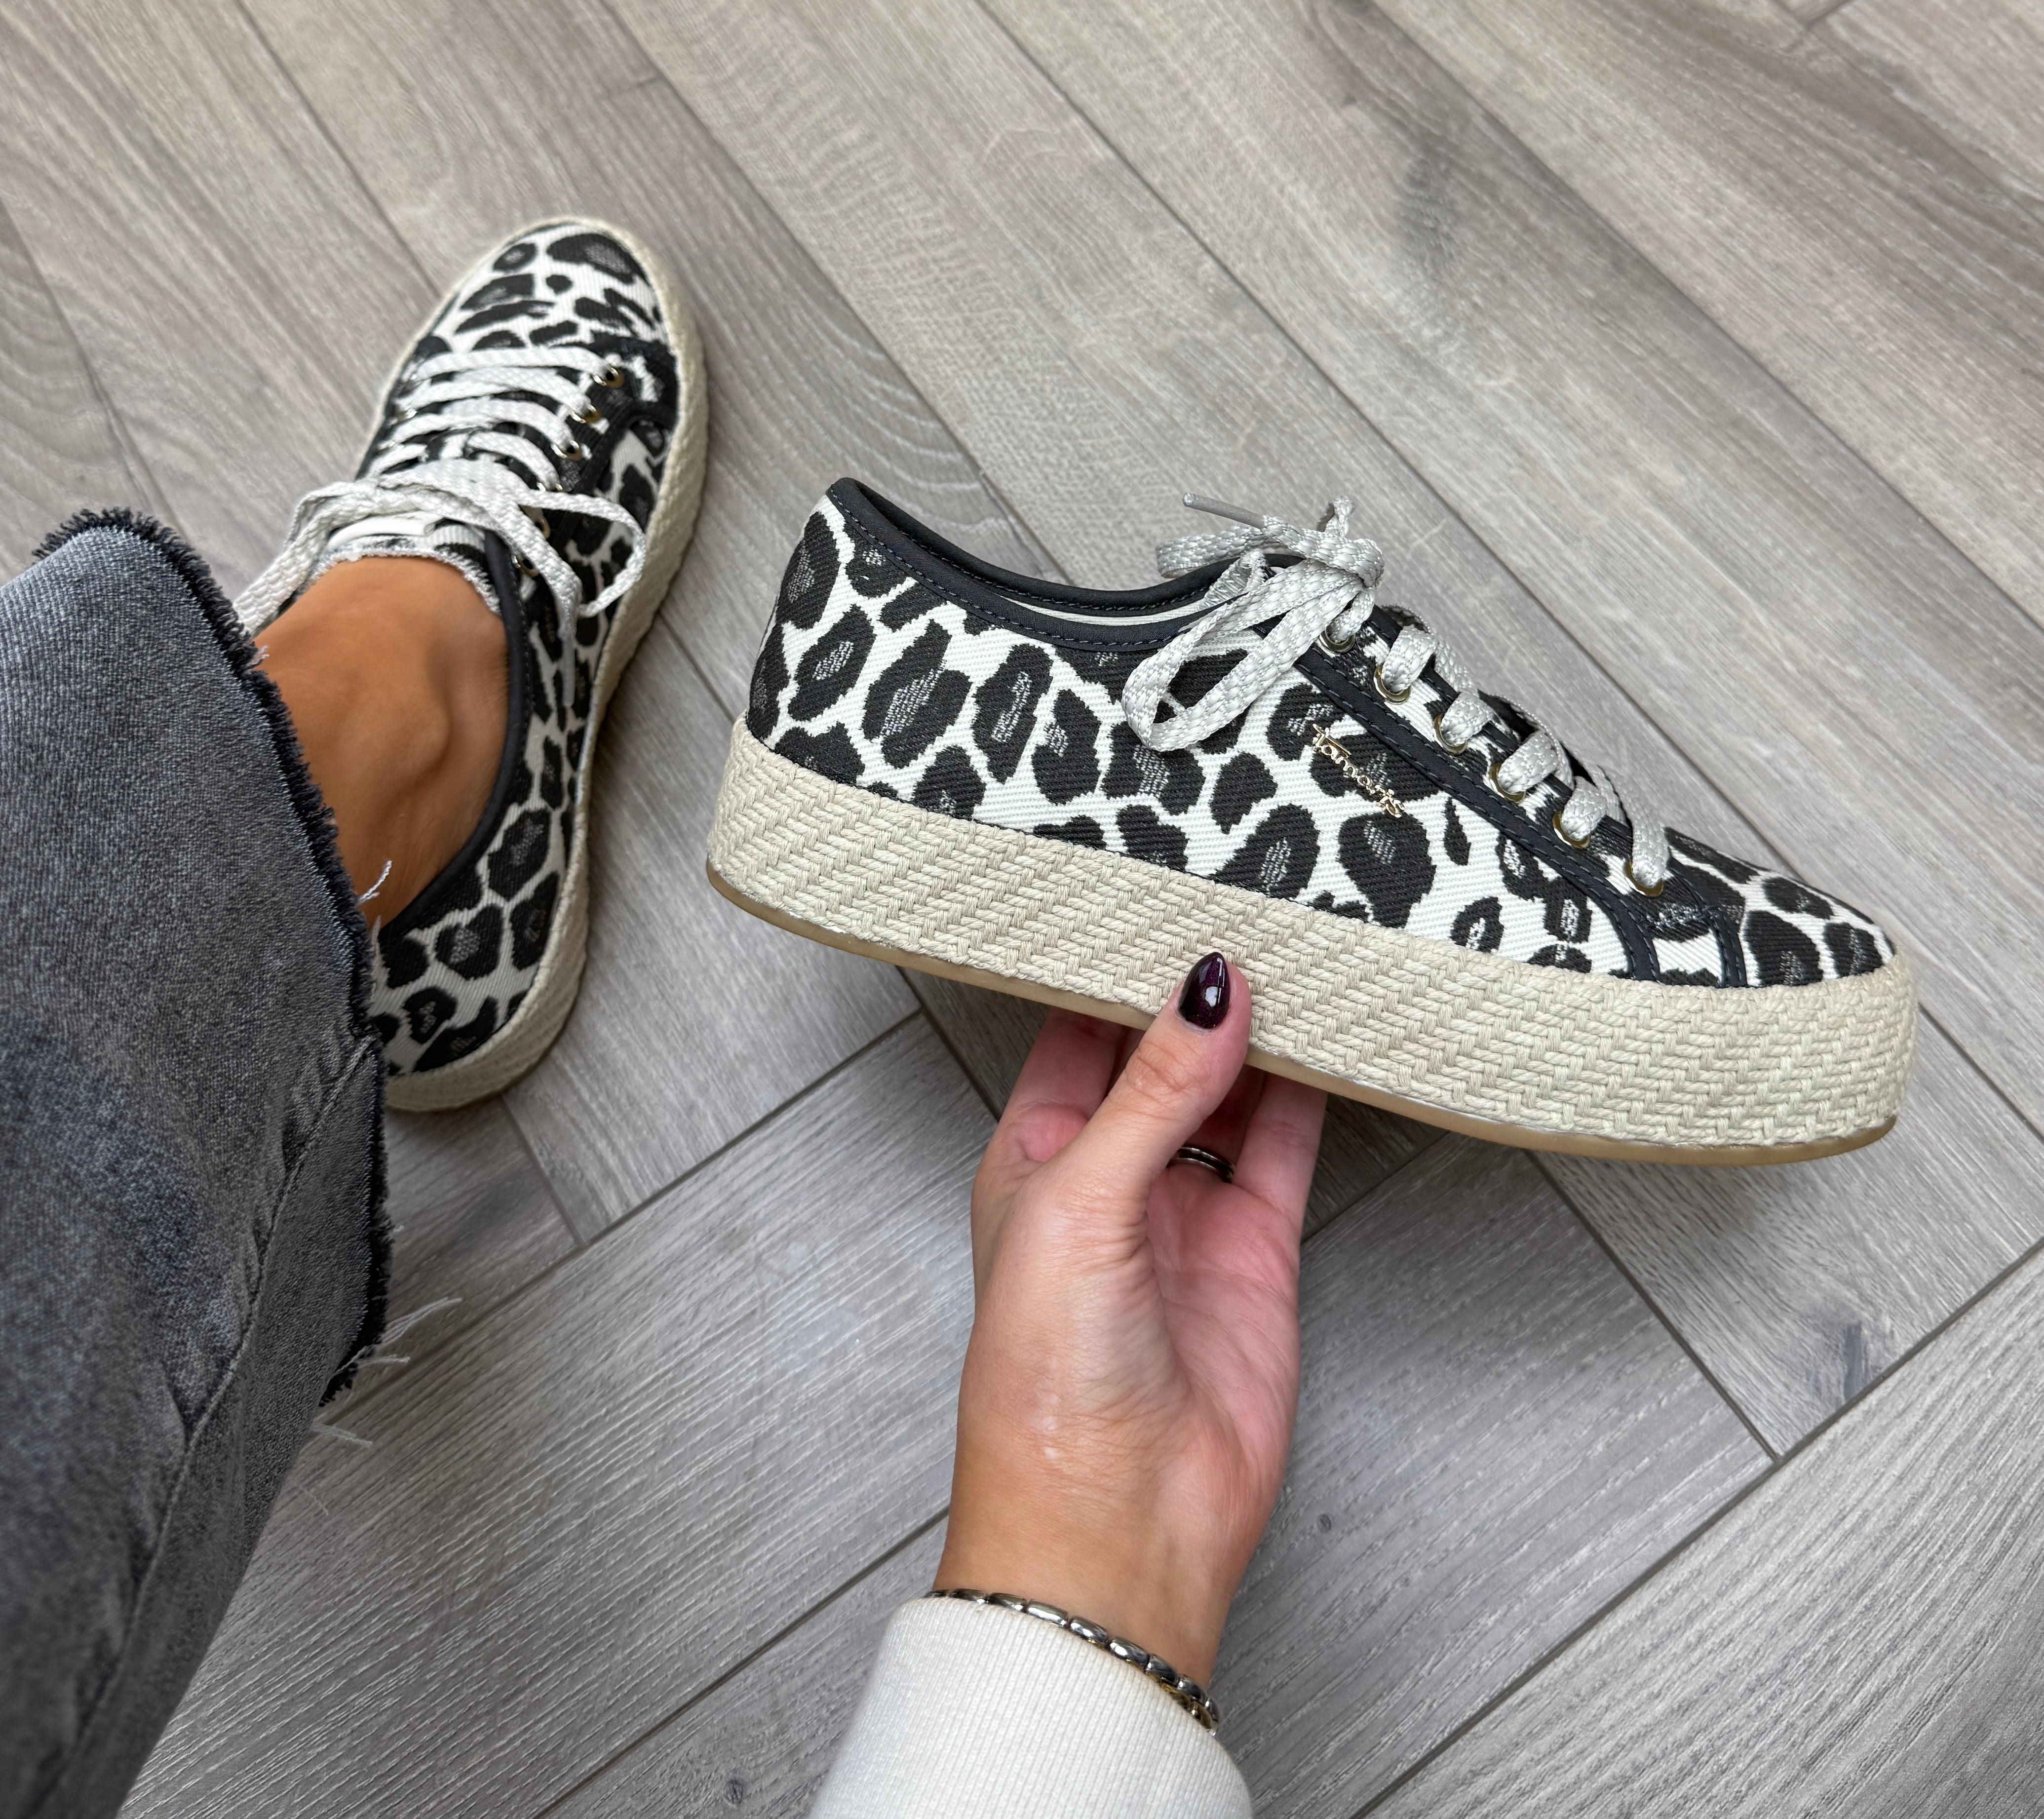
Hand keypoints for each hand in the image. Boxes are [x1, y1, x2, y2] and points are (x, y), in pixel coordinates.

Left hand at [935, 953, 1325, 1683]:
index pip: (1073, 1032)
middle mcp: (1109, 1178)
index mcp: (1032, 1157)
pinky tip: (1334, 1035)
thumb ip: (1150, 1092)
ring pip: (1230, 1092)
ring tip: (1295, 943)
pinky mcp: (1255, 1249)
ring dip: (1259, 1031)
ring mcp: (1186, 1212)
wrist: (1118, 1520)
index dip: (1111, 963)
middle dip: (1194, 987)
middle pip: (1158, 1055)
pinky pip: (1287, 1148)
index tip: (1155, 886)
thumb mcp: (1079, 1202)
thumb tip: (1206, 990)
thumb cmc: (1045, 1382)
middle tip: (1240, 894)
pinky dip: (1313, 1093)